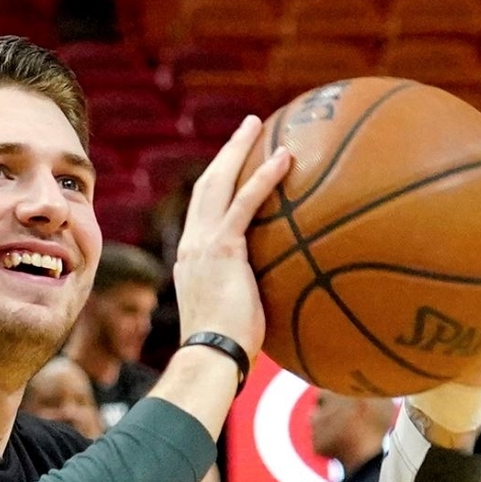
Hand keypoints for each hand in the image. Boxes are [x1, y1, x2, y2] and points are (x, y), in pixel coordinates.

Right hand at [173, 115, 291, 366]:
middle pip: (207, 185)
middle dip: (226, 153)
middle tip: (248, 128)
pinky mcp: (222, 248)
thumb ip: (251, 296)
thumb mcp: (238, 315)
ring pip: (218, 183)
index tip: (235, 164)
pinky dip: (264, 177)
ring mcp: (203, 244)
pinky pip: (245, 203)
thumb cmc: (228, 350)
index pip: (204, 210)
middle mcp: (192, 245)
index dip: (219, 182)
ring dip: (238, 150)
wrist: (211, 356)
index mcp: (192, 258)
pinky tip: (285, 158)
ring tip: (258, 125)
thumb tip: (288, 298)